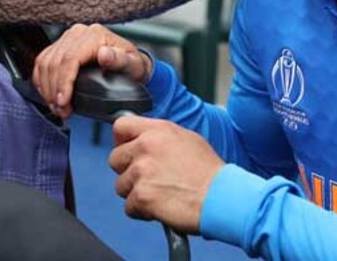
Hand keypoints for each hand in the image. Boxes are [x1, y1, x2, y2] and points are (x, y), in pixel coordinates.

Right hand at [33, 23, 151, 118]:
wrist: (129, 63)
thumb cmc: (132, 65)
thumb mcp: (133, 65)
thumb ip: (120, 60)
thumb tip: (104, 54)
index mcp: (94, 35)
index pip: (70, 58)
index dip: (63, 82)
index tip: (63, 101)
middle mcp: (78, 33)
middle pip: (54, 62)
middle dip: (54, 90)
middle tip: (61, 110)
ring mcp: (67, 38)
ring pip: (44, 63)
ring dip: (46, 89)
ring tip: (57, 107)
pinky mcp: (59, 46)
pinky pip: (42, 63)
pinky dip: (42, 82)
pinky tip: (49, 96)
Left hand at [110, 116, 223, 233]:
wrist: (222, 197)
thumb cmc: (210, 173)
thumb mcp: (188, 140)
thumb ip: (160, 137)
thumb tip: (143, 141)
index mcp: (158, 131)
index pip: (120, 126)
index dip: (122, 141)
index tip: (128, 151)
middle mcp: (146, 147)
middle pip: (115, 159)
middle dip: (128, 171)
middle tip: (148, 179)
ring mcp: (141, 172)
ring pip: (121, 185)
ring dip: (136, 193)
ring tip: (160, 194)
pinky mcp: (141, 196)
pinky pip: (129, 206)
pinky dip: (142, 211)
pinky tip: (160, 207)